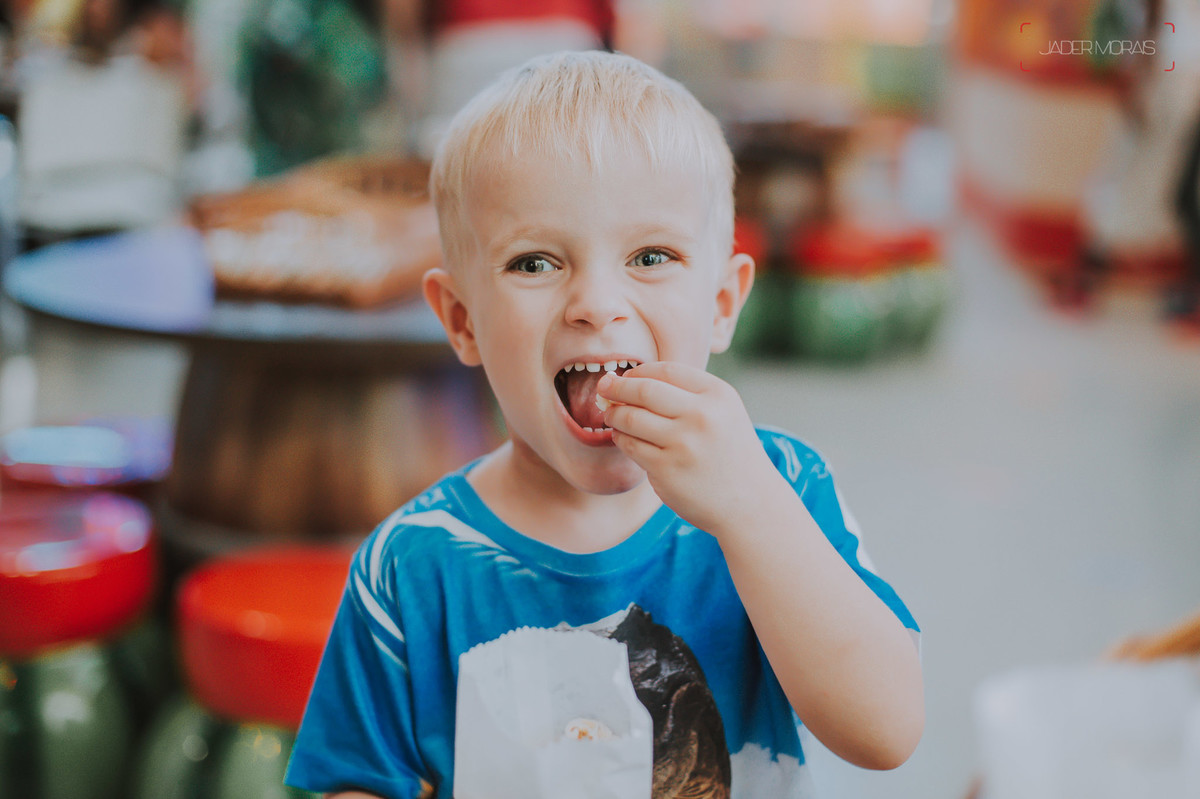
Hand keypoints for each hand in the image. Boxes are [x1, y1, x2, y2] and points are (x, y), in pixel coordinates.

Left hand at [598, 362, 778, 533]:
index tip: (627, 378)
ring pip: (630, 418)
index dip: (639, 372)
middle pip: (643, 389)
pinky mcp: (666, 469)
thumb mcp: (723, 412)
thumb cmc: (729, 453)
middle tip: (603, 389)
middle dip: (616, 387)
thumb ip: (685, 394)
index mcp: (718, 395)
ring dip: (614, 414)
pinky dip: (621, 438)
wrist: (750, 503)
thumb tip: (627, 380)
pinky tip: (624, 438)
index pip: (666, 370)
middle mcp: (702, 416)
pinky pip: (630, 445)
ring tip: (612, 416)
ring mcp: (683, 443)